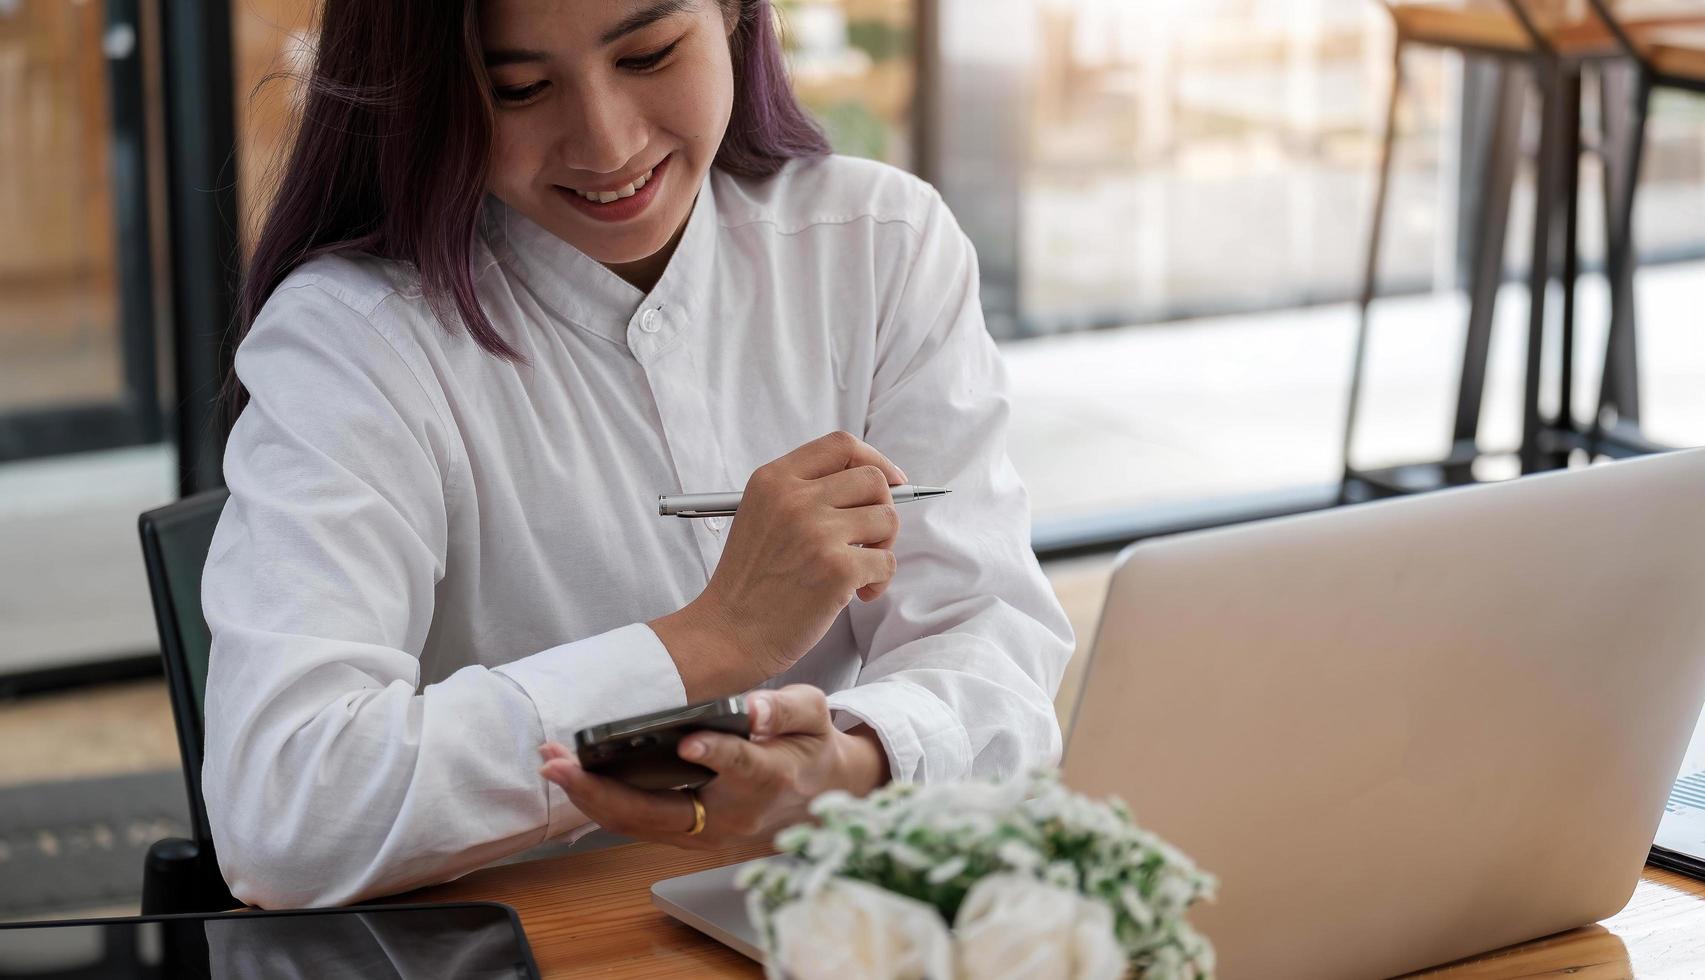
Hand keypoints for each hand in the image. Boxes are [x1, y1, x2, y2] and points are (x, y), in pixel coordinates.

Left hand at [538, 685, 888, 849]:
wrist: (815, 793)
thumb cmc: (808, 748)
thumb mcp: (812, 715)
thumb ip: (785, 710)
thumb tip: (754, 709)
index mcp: (767, 780)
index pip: (741, 766)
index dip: (716, 754)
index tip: (690, 740)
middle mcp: (730, 817)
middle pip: (663, 814)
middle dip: (606, 792)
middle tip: (563, 765)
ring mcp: (703, 832)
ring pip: (640, 825)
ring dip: (590, 798)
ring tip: (551, 765)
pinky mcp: (684, 833)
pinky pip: (637, 823)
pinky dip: (599, 802)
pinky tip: (570, 775)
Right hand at [651, 430, 907, 698]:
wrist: (727, 634)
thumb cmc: (748, 583)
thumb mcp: (760, 516)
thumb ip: (804, 493)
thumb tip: (873, 483)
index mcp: (773, 480)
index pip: (842, 445)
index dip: (875, 460)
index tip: (890, 481)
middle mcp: (795, 499)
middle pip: (873, 479)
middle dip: (882, 508)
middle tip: (868, 540)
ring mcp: (817, 532)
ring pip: (887, 519)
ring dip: (883, 547)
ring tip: (859, 571)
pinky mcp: (837, 569)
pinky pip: (887, 562)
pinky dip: (880, 581)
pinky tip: (858, 595)